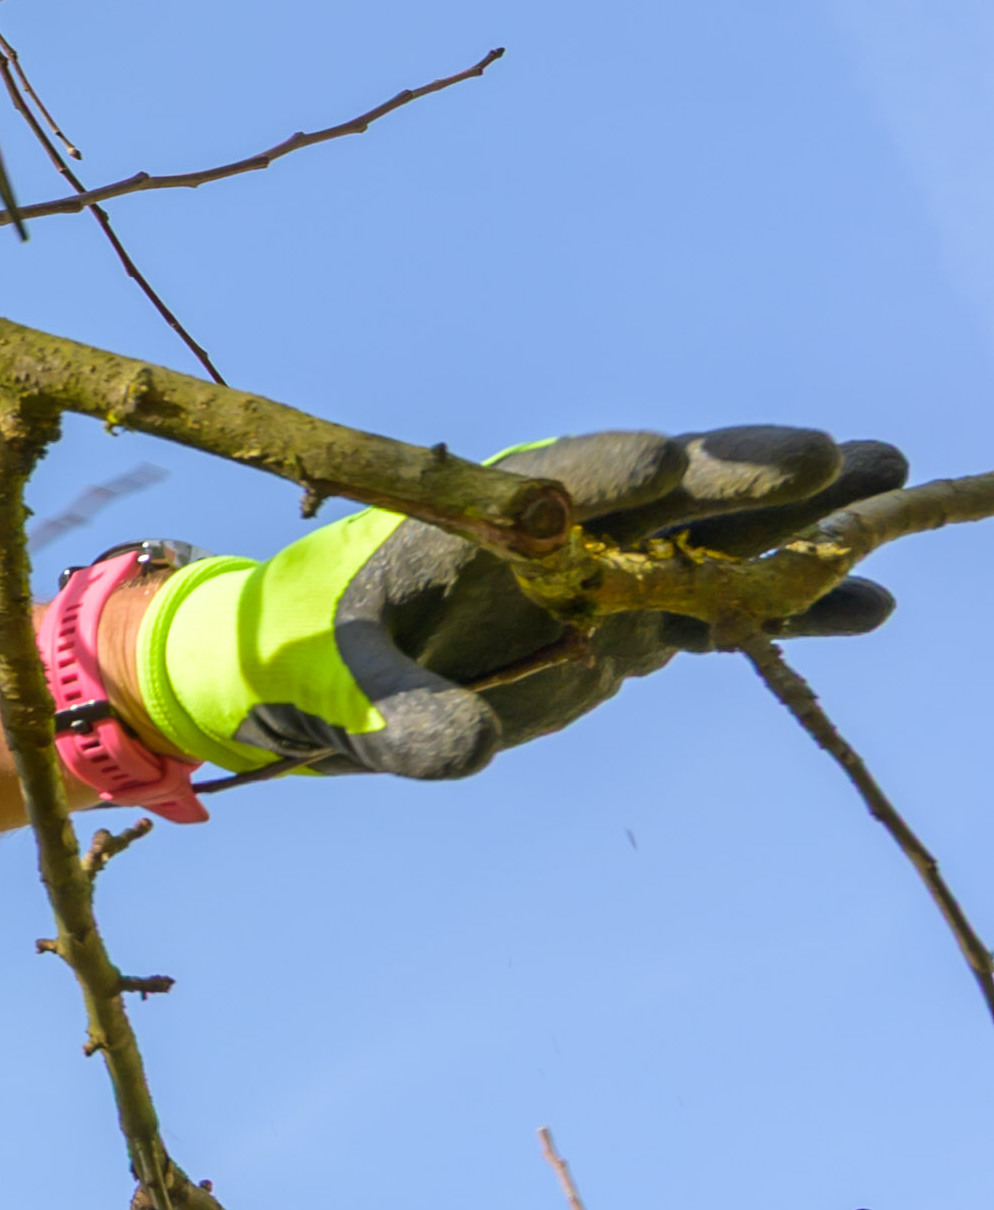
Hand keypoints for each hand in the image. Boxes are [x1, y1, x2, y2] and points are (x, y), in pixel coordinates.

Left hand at [123, 429, 908, 784]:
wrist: (313, 668)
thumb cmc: (312, 660)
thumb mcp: (343, 695)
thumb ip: (403, 720)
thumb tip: (473, 755)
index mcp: (484, 521)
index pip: (570, 486)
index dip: (639, 473)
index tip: (707, 457)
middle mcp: (558, 534)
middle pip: (668, 495)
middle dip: (752, 473)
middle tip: (845, 455)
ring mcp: (600, 575)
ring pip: (712, 540)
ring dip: (798, 524)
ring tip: (897, 492)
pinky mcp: (625, 622)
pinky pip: (718, 609)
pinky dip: (789, 608)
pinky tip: (872, 606)